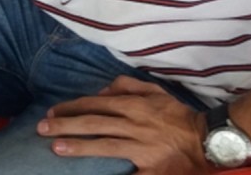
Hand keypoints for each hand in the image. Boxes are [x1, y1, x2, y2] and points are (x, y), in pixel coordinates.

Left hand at [38, 76, 210, 173]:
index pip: (94, 104)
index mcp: (134, 105)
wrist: (209, 140)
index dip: (70, 108)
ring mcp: (143, 148)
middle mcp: (135, 124)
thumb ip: (125, 85)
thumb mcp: (154, 91)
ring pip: (105, 144)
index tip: (51, 113)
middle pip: (94, 123)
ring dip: (79, 146)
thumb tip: (99, 91)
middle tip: (41, 129)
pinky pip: (130, 174)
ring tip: (56, 148)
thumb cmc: (177, 115)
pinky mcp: (153, 169)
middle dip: (65, 125)